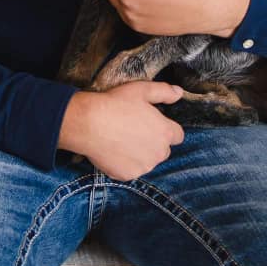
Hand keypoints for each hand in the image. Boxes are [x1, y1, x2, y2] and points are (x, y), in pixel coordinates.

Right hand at [58, 82, 184, 179]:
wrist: (88, 123)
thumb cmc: (115, 104)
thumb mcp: (141, 90)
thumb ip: (164, 92)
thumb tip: (179, 93)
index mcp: (165, 132)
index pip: (177, 135)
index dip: (165, 128)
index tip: (151, 124)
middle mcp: (159, 153)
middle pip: (163, 150)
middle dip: (153, 143)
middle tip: (134, 131)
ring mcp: (143, 166)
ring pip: (147, 161)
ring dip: (139, 154)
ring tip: (121, 140)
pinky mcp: (127, 175)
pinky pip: (130, 170)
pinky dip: (124, 163)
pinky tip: (113, 150)